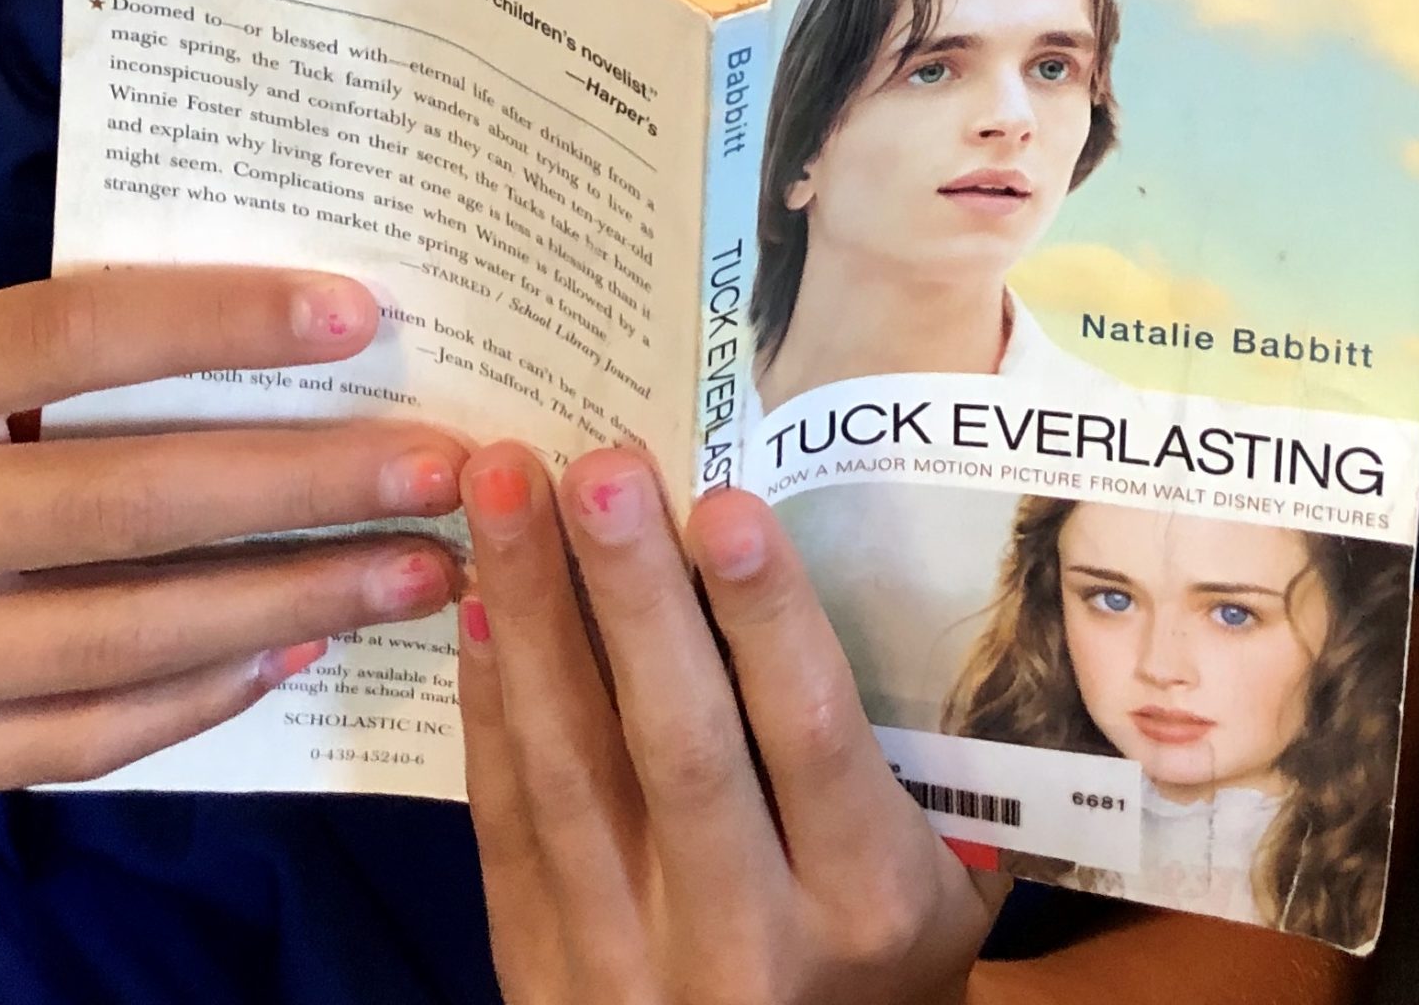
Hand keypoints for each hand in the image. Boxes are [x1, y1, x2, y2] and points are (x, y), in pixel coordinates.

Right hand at [0, 268, 467, 796]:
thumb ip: (34, 347)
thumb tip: (258, 321)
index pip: (75, 335)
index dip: (220, 321)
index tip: (359, 313)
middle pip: (130, 500)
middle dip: (309, 486)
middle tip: (445, 467)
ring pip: (121, 635)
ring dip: (291, 603)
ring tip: (418, 572)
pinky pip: (66, 736)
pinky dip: (193, 699)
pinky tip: (295, 655)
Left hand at [458, 442, 1005, 1004]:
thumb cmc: (882, 948)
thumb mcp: (941, 869)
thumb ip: (899, 740)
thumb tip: (841, 539)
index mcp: (867, 901)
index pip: (813, 736)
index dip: (767, 618)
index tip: (725, 502)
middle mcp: (749, 944)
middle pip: (679, 743)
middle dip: (633, 592)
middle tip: (599, 464)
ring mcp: (629, 970)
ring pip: (571, 771)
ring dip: (532, 615)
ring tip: (506, 490)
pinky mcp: (540, 980)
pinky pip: (506, 825)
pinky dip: (488, 707)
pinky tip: (476, 603)